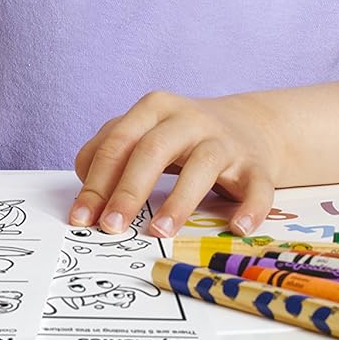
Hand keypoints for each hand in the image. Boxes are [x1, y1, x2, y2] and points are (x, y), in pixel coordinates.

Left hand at [69, 91, 282, 239]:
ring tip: (159, 231)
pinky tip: (237, 227)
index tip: (81, 218)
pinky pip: (256, 186)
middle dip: (128, 190)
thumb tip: (84, 196)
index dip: (97, 181)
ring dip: (179, 200)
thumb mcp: (145, 131)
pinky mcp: (255, 164)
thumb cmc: (183, 137)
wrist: (250, 125)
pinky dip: (250, 207)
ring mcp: (224, 141)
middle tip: (110, 227)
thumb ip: (111, 152)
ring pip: (202, 166)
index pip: (118, 142)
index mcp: (155, 108)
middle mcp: (189, 119)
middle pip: (153, 149)